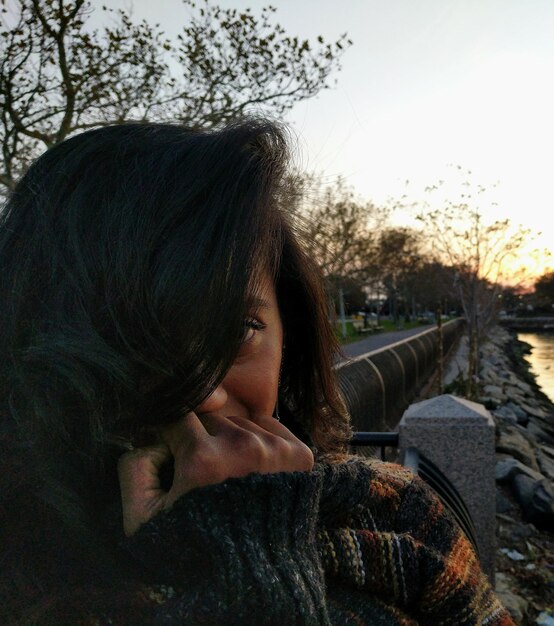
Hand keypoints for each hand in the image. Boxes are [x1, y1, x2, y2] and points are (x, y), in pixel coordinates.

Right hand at [118, 413, 313, 535]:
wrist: (253, 573)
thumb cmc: (194, 545)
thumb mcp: (144, 519)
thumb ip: (134, 468)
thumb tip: (151, 439)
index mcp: (202, 461)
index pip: (179, 417)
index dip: (172, 435)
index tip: (176, 453)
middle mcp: (241, 448)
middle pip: (212, 420)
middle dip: (202, 440)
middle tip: (204, 473)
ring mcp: (274, 450)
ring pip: (240, 423)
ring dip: (231, 441)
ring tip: (230, 476)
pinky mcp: (300, 456)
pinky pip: (269, 425)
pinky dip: (259, 439)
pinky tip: (253, 469)